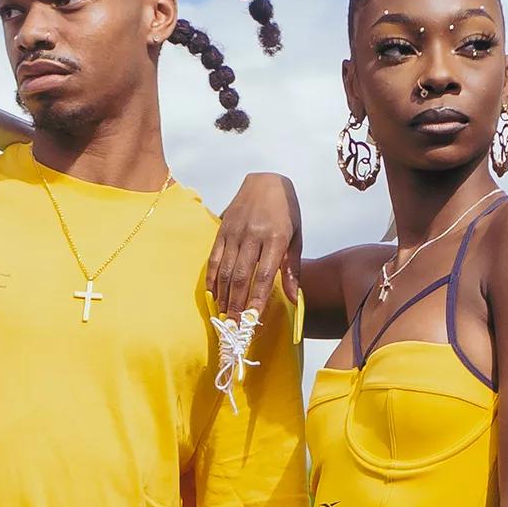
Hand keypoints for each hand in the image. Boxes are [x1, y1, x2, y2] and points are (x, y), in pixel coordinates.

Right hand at [206, 172, 301, 317]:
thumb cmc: (286, 211)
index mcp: (275, 238)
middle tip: (234, 327)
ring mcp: (234, 232)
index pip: (263, 276)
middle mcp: (252, 235)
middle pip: (241, 277)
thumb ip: (292, 269)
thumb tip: (293, 299)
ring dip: (223, 296)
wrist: (266, 179)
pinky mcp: (222, 229)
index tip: (252, 320)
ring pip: (225, 270)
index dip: (257, 300)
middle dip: (236, 304)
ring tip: (224, 316)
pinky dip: (212, 279)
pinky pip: (214, 258)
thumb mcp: (296, 237)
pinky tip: (213, 295)